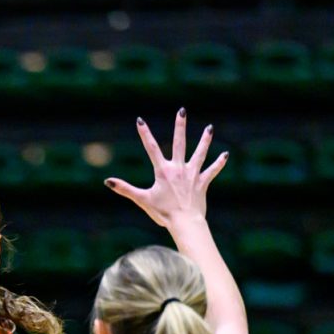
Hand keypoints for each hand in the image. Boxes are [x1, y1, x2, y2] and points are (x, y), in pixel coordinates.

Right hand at [104, 108, 227, 227]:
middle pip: (179, 143)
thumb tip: (107, 181)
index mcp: (163, 171)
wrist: (184, 223)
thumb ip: (125, 189)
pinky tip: (225, 155)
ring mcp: (192, 175)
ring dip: (204, 140)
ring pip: (200, 153)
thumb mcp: (142, 200)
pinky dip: (219, 163)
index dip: (144, 134)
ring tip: (209, 128)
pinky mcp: (202, 183)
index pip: (151, 148)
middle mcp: (179, 169)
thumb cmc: (163, 213)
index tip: (140, 121)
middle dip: (180, 126)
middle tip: (182, 111)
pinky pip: (212, 171)